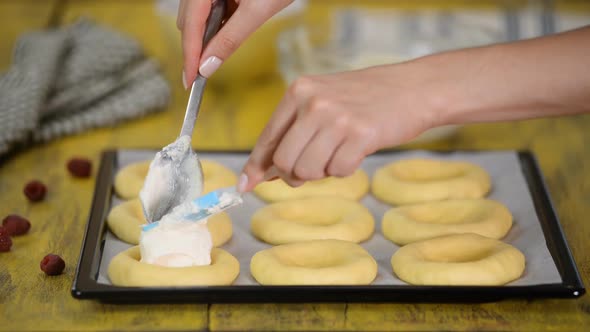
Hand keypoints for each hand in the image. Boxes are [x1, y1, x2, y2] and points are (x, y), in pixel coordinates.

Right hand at [177, 0, 292, 86]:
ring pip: (194, 16)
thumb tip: (208, 66)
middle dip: (194, 49)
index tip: (189, 81)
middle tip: (200, 75)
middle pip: (187, 22)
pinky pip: (207, 9)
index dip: (189, 57)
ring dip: (204, 38)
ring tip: (213, 56)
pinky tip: (225, 33)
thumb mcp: (257, 12)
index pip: (190, 26)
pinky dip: (214, 25)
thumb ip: (230, 40)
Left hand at [238, 63, 443, 191]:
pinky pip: (337, 172)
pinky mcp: (360, 135)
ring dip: (322, 172)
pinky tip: (356, 150)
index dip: (256, 167)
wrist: (413, 88)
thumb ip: (294, 133)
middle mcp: (313, 102)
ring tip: (339, 151)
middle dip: (294, 175)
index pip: (268, 139)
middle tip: (314, 167)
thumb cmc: (364, 100)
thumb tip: (263, 173)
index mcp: (298, 91)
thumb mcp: (322, 102)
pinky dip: (345, 169)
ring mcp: (337, 118)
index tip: (246, 185)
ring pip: (308, 171)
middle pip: (284, 162)